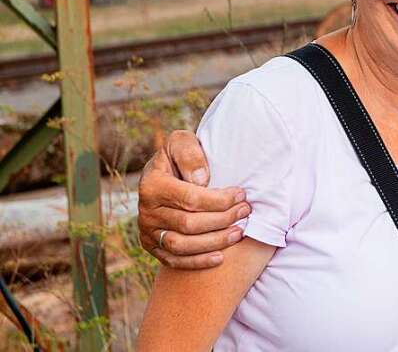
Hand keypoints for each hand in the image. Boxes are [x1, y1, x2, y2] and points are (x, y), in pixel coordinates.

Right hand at [138, 130, 250, 268]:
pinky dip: (197, 262)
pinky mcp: (151, 246)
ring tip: (239, 233)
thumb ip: (190, 154)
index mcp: (152, 185)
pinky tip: (220, 258)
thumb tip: (201, 181)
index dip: (220, 200)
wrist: (164, 173)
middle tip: (245, 212)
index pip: (191, 199)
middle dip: (222, 220)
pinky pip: (173, 261)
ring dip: (214, 242)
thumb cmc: (180, 156)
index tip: (242, 195)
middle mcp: (146, 211)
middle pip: (189, 224)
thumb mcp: (182, 141)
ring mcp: (147, 232)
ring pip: (182, 246)